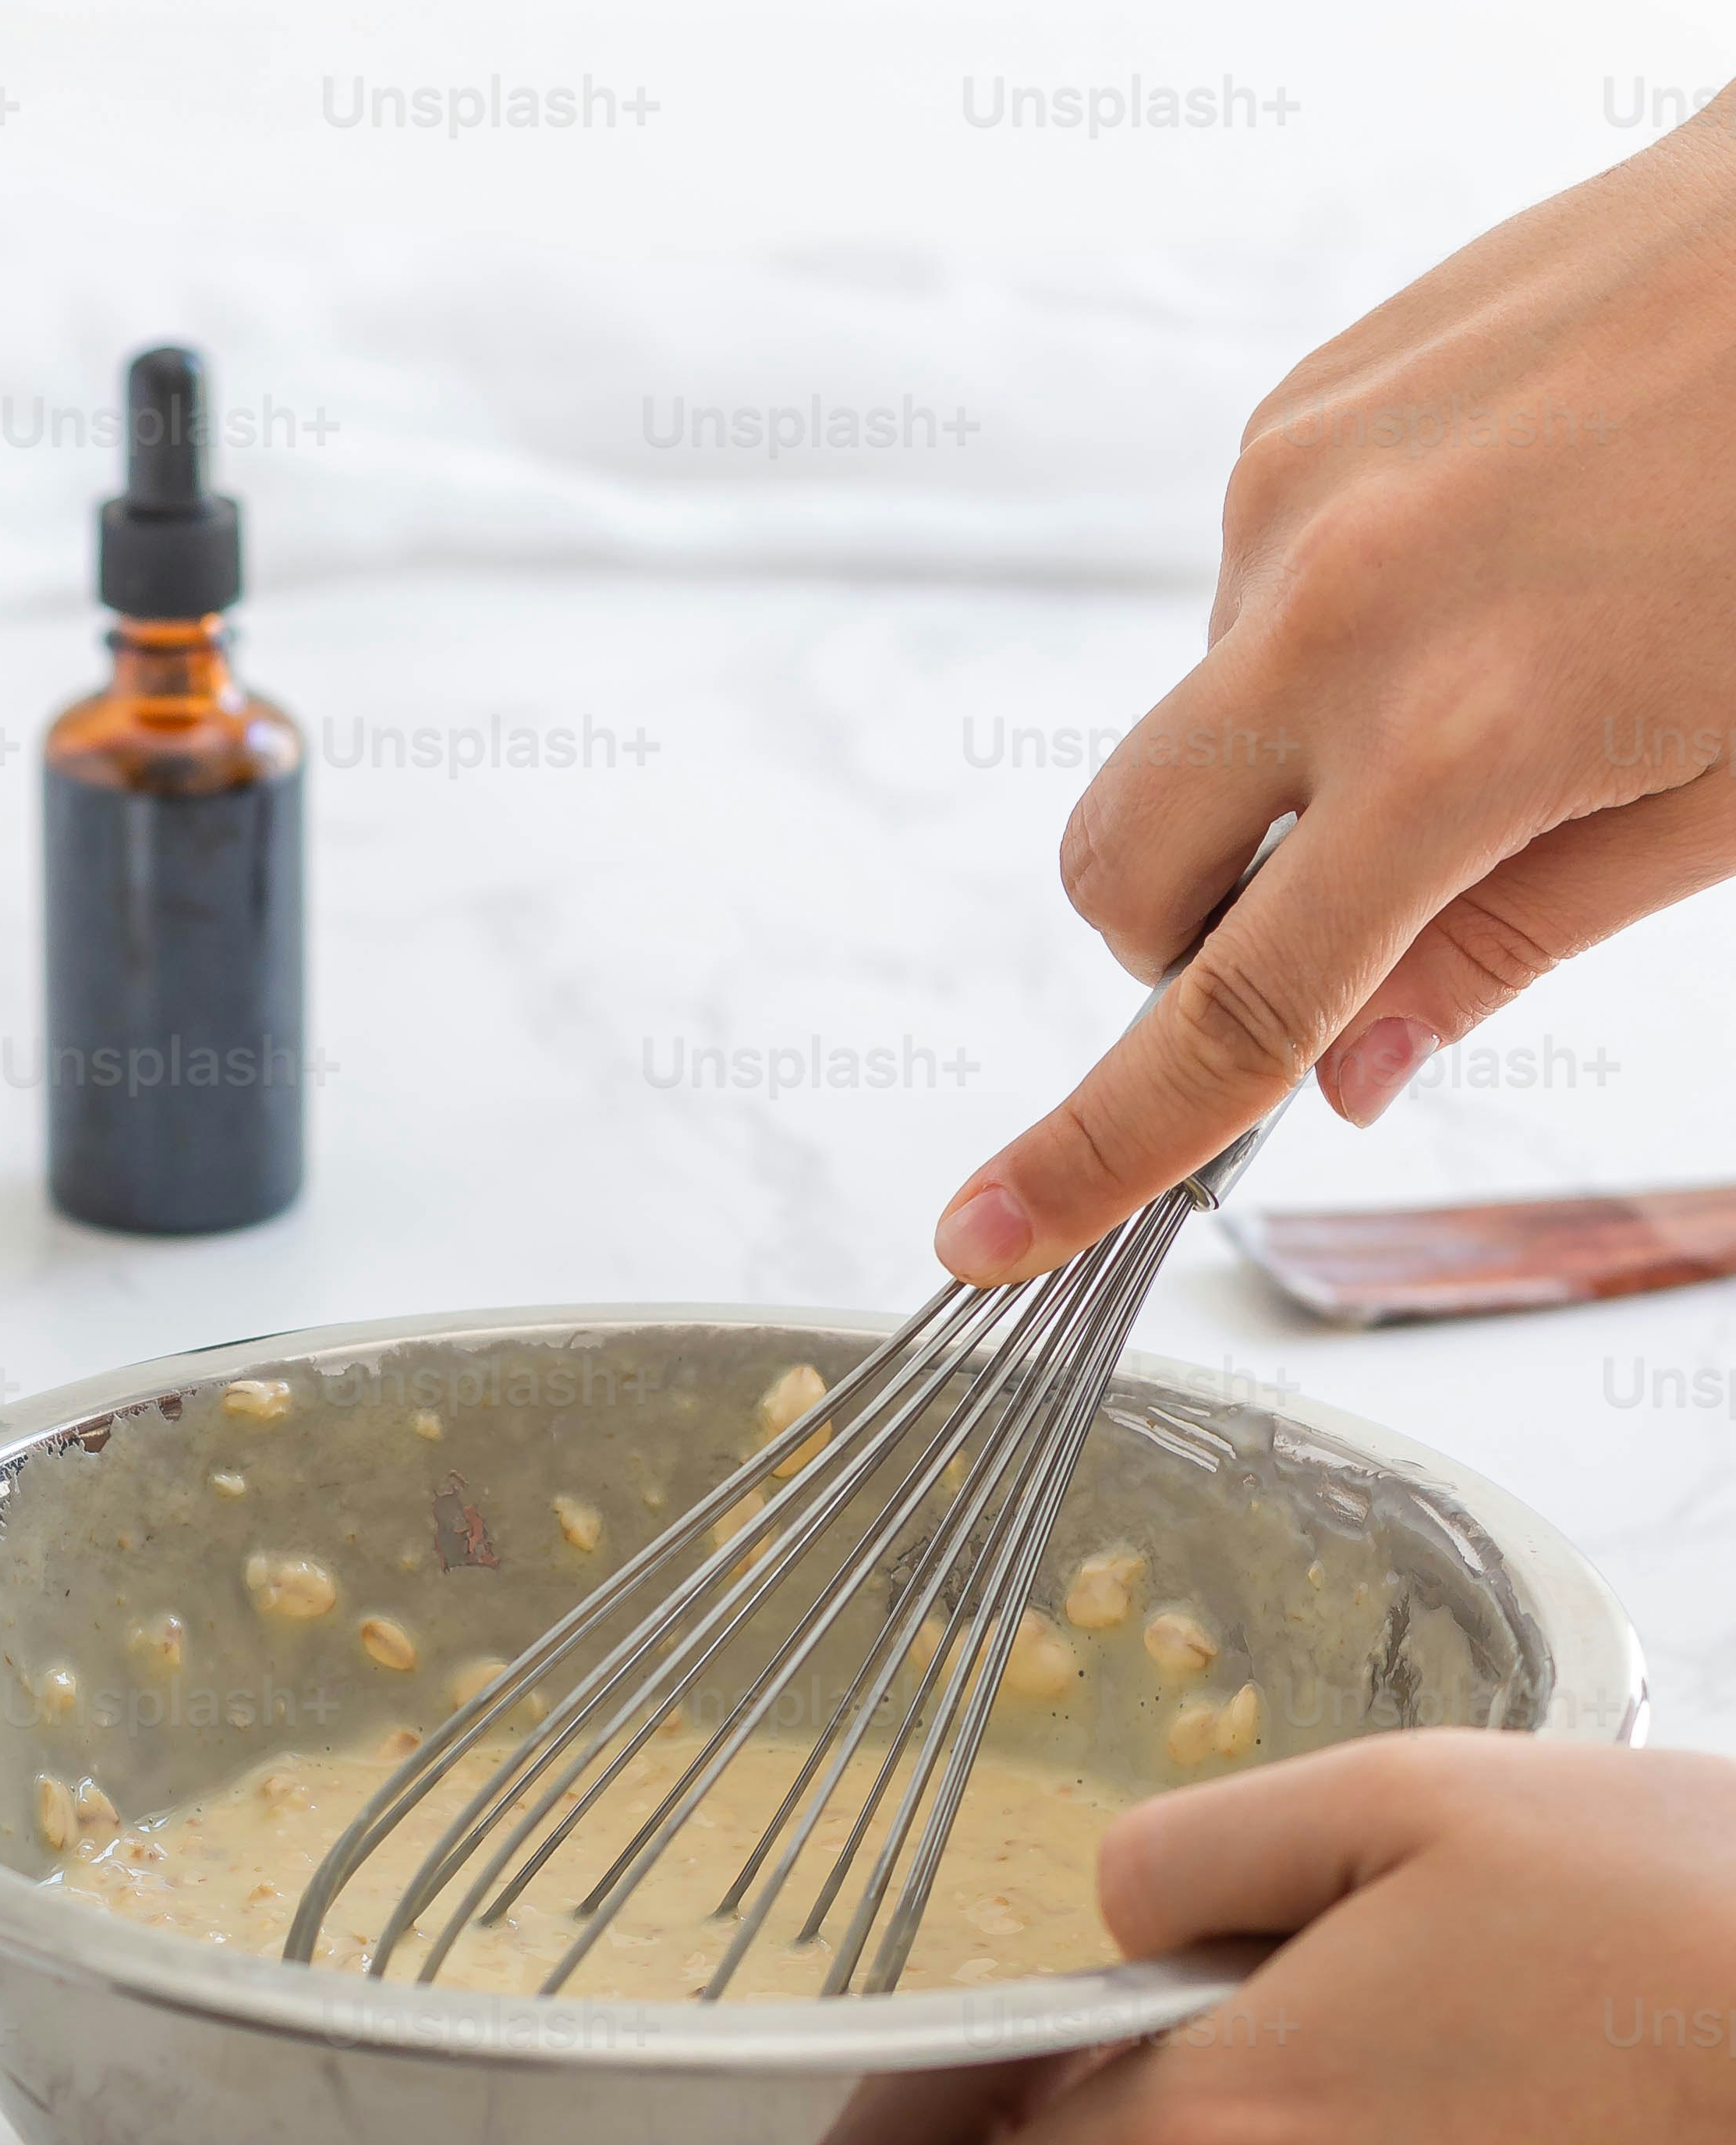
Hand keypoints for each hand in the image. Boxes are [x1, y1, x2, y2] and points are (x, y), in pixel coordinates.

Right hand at [933, 112, 1735, 1283]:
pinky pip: (1243, 593)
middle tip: (1342, 904)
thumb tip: (1354, 1074)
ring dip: (1287, 756)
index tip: (984, 1231)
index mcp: (1454, 745)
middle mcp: (1333, 617)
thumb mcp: (1720, 792)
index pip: (1225, 1018)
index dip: (1094, 1153)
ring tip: (1488, 656)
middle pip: (1122, 873)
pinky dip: (1322, 628)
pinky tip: (1476, 558)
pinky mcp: (1299, 410)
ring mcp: (1294, 494)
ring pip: (1197, 731)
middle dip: (1183, 935)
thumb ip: (1514, 941)